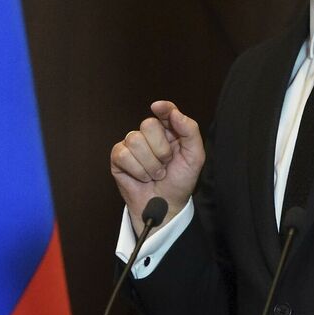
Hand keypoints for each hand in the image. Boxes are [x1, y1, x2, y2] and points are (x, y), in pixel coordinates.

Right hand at [110, 101, 204, 232]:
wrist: (166, 206)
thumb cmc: (180, 182)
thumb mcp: (195, 157)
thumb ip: (190, 131)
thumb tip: (175, 112)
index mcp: (169, 132)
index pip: (165, 111)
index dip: (162, 108)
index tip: (158, 108)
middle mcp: (149, 136)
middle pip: (148, 124)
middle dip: (161, 149)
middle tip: (166, 164)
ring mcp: (132, 145)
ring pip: (135, 140)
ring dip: (150, 164)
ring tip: (156, 174)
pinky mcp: (118, 158)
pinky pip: (123, 154)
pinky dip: (137, 170)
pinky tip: (142, 177)